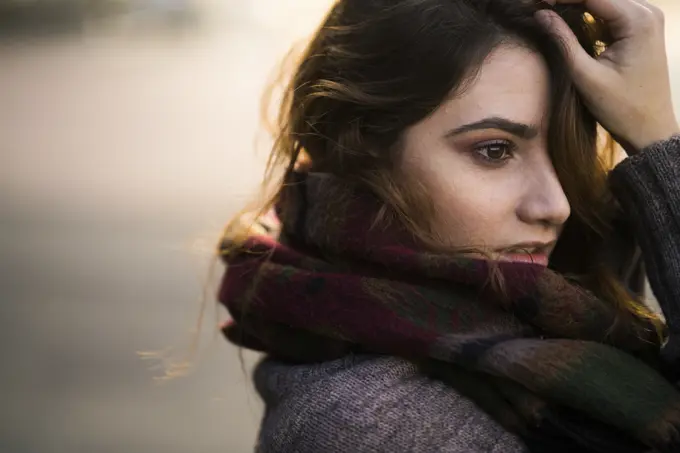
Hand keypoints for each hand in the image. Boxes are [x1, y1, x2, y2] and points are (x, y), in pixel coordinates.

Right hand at [536, 0, 679, 151]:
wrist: (649, 128)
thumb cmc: (621, 108)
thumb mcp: (585, 75)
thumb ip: (563, 40)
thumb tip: (541, 14)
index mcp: (637, 21)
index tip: (535, 1)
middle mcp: (647, 13)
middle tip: (538, 5)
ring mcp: (646, 18)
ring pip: (604, 1)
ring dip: (577, 4)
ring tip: (548, 9)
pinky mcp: (641, 27)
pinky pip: (610, 11)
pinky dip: (588, 12)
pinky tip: (566, 17)